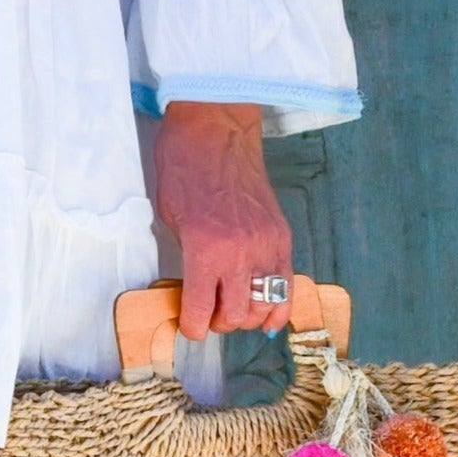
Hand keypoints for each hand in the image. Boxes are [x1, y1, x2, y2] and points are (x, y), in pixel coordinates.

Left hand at [153, 100, 292, 339]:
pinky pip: (287, 285)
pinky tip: (266, 308)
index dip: (192, 327)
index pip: (201, 313)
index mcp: (205, 250)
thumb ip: (185, 257)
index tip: (189, 325)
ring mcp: (267, 246)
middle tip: (209, 312)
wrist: (215, 130)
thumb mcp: (170, 217)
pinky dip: (277, 303)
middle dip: (219, 322)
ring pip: (265, 307)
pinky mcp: (283, 237)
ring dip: (248, 315)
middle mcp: (240, 255)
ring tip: (234, 306)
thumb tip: (193, 290)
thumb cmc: (183, 167)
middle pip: (236, 317)